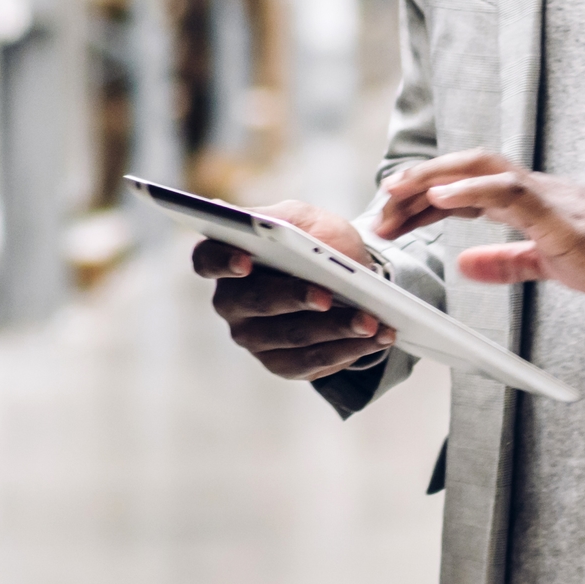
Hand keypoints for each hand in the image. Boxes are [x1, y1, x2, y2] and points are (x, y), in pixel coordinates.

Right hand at [191, 199, 399, 381]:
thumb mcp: (305, 219)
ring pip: (291, 337)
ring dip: (335, 329)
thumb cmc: (317, 241)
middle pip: (255, 303)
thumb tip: (267, 226)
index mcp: (227, 258)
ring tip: (371, 321)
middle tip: (328, 296)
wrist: (347, 276)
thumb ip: (286, 220)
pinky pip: (312, 362)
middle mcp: (232, 303)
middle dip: (294, 298)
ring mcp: (254, 338)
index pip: (207, 259)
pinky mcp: (282, 364)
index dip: (222, 261)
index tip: (245, 260)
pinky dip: (349, 350)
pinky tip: (377, 337)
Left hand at [377, 151, 584, 302]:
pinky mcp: (559, 213)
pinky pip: (510, 191)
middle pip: (462, 170)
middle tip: (379, 206)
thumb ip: (506, 261)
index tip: (391, 216)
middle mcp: (530, 189)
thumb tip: (466, 262)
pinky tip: (442, 197)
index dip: (422, 200)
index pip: (463, 191)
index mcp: (526, 203)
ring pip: (479, 168)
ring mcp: (544, 196)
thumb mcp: (547, 263)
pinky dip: (472, 189)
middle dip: (417, 184)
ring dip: (434, 178)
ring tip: (397, 190)